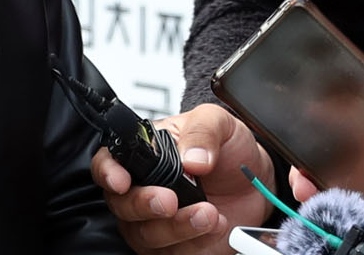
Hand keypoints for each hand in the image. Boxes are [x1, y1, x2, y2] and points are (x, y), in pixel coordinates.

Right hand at [91, 102, 274, 253]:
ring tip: (207, 213)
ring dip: (175, 228)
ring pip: (145, 235)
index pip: (108, 162)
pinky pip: (175, 253)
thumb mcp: (217, 122)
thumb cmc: (228, 148)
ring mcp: (157, 220)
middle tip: (169, 200)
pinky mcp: (177, 245)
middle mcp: (143, 188)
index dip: (108, 173)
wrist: (256, 179)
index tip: (121, 181)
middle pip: (121, 205)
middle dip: (143, 205)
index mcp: (144, 153)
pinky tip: (217, 224)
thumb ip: (202, 131)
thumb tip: (192, 158)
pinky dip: (195, 242)